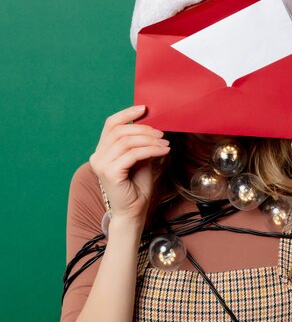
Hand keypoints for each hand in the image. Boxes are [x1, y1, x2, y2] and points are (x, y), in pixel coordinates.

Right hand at [89, 105, 169, 223]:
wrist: (134, 212)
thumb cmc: (137, 188)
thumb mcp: (140, 160)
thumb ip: (140, 144)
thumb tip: (152, 127)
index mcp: (102, 151)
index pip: (110, 125)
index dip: (127, 114)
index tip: (144, 109)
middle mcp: (98, 156)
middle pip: (119, 131)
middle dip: (143, 129)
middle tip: (161, 134)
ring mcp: (102, 165)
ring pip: (126, 141)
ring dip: (149, 140)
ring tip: (165, 144)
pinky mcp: (110, 173)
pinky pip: (132, 154)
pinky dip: (150, 150)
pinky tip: (162, 152)